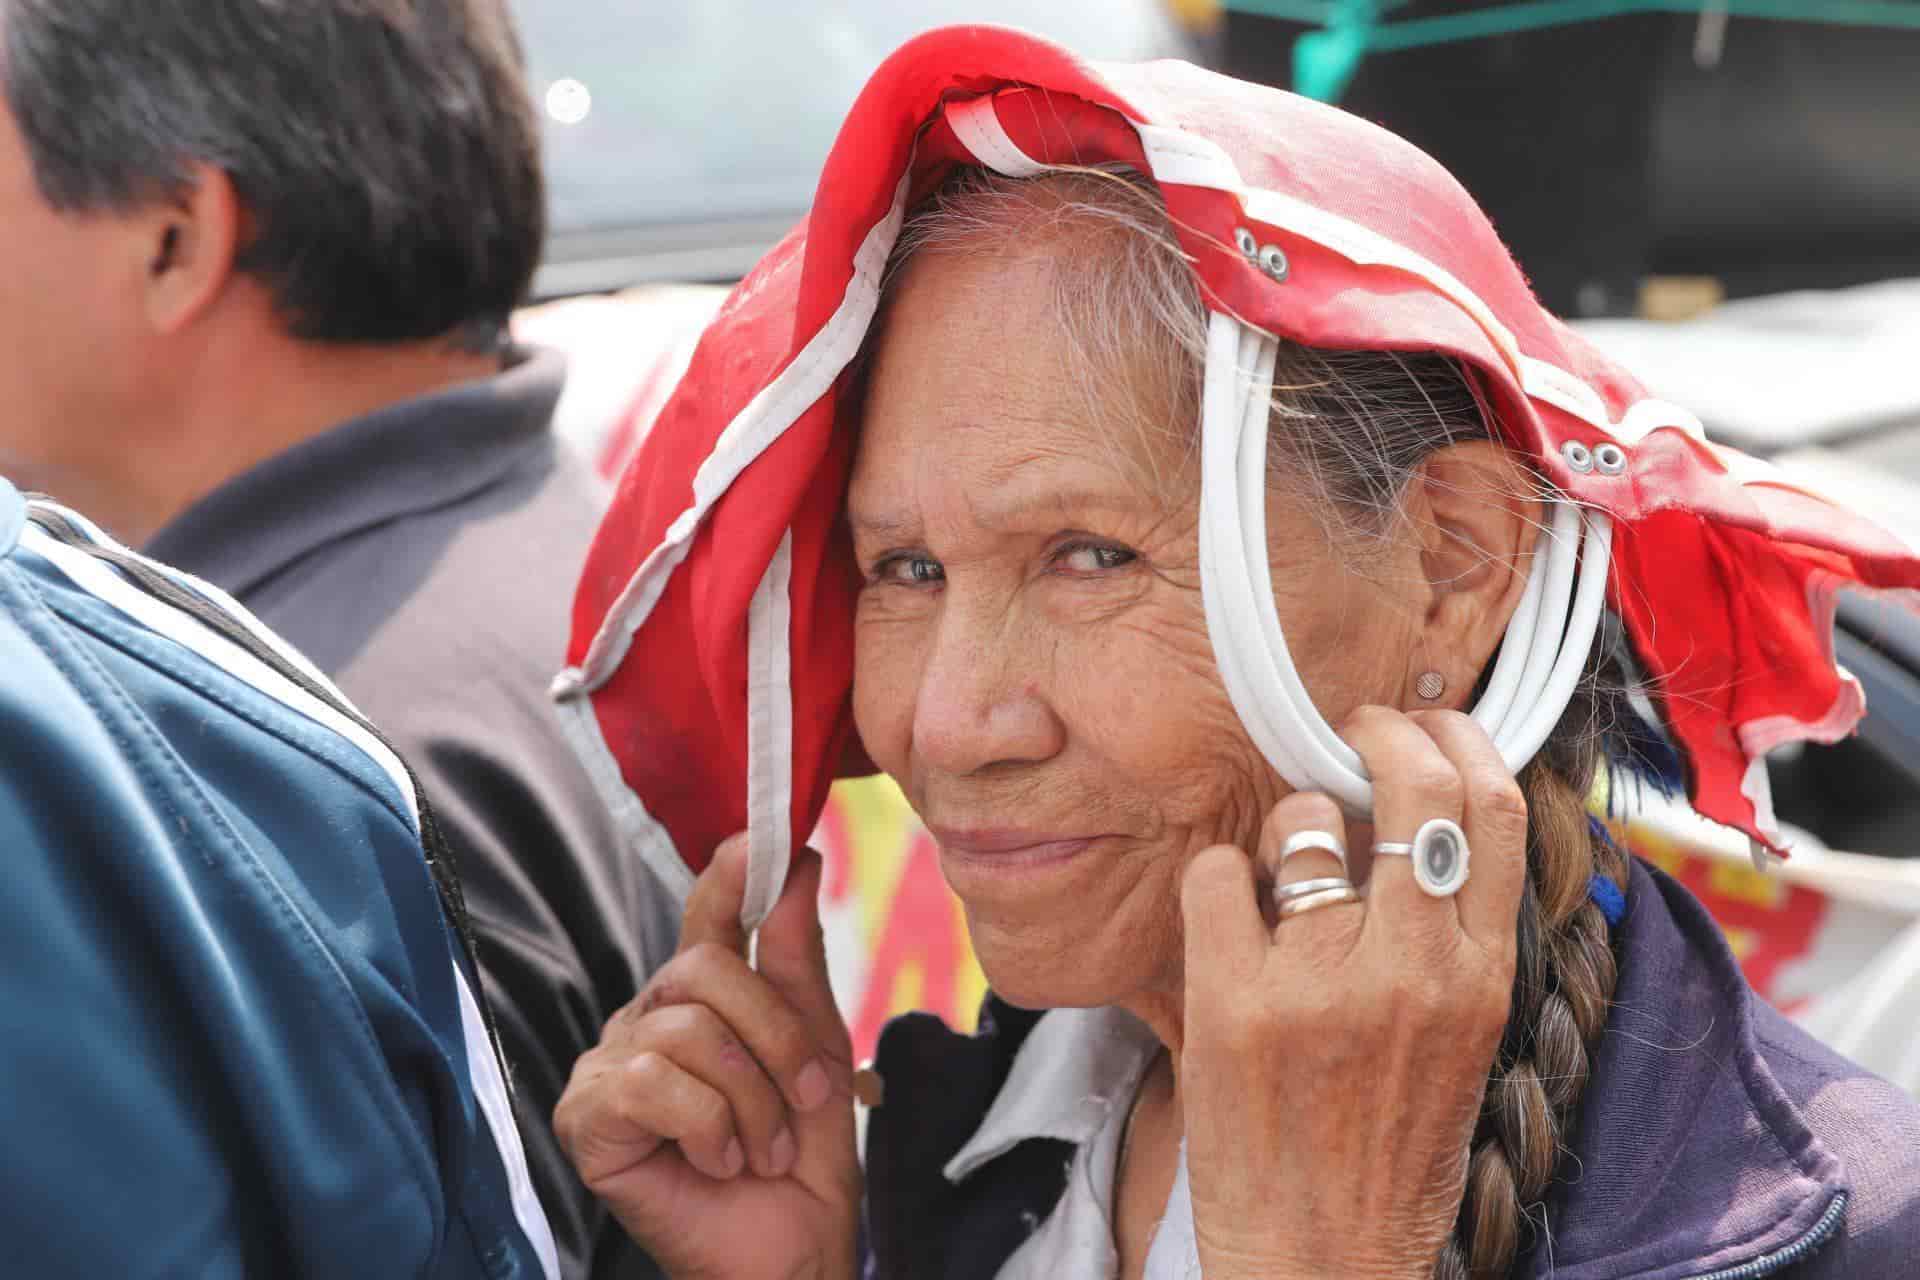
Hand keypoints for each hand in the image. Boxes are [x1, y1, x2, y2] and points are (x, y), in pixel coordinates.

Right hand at [554, 836, 859, 1278]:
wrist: (788, 1252)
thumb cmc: (798, 1158)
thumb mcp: (813, 1047)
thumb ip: (794, 956)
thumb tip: (796, 859)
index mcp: (697, 1000)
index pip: (707, 918)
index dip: (729, 873)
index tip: (762, 836)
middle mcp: (645, 1020)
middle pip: (705, 970)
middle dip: (775, 1036)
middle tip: (806, 1100)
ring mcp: (609, 1066)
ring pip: (687, 1032)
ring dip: (751, 1100)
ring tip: (763, 1149)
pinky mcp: (586, 1118)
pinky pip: (650, 1083)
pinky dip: (706, 1126)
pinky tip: (718, 1162)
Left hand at [1178, 708, 1527, 1279]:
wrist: (1322, 1260)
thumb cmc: (1389, 1154)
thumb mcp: (1460, 1041)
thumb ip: (1452, 936)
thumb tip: (1416, 819)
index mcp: (1479, 979)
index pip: (1494, 810)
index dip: (1461, 741)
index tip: (1431, 725)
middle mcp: (1411, 970)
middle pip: (1413, 784)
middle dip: (1381, 733)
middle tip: (1354, 733)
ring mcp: (1318, 983)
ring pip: (1306, 821)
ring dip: (1290, 821)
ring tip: (1286, 868)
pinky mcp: (1232, 1001)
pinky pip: (1217, 872)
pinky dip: (1218, 877)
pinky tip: (1229, 916)